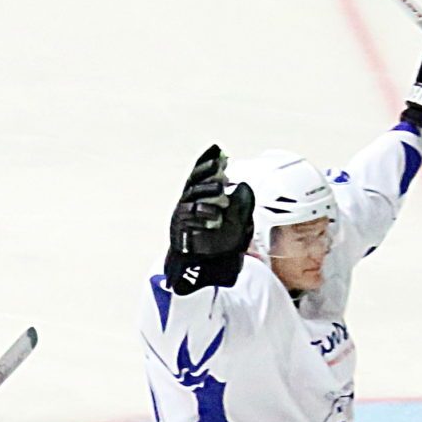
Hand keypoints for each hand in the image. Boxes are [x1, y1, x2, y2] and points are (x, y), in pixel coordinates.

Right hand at [163, 145, 252, 293]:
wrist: (204, 272)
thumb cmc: (219, 248)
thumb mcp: (238, 225)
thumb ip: (241, 206)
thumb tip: (243, 186)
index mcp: (200, 199)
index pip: (202, 175)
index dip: (207, 161)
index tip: (217, 149)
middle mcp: (187, 204)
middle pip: (194, 181)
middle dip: (206, 171)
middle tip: (219, 165)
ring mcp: (181, 217)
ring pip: (191, 196)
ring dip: (206, 191)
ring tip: (221, 189)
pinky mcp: (178, 231)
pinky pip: (187, 217)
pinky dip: (201, 213)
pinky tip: (214, 215)